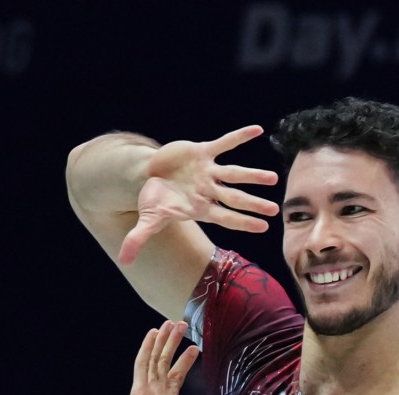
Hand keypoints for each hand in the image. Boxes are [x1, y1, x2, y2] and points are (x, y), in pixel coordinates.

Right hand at [118, 125, 279, 264]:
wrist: (150, 174)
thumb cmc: (155, 199)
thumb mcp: (148, 218)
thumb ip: (139, 238)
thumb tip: (124, 260)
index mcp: (200, 208)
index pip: (225, 218)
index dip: (242, 222)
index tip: (262, 227)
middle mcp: (209, 191)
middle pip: (235, 198)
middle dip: (253, 204)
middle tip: (275, 210)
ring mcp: (208, 172)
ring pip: (234, 173)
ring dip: (252, 176)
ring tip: (272, 178)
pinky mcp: (203, 152)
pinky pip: (225, 143)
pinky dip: (239, 137)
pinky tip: (257, 130)